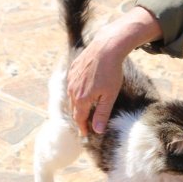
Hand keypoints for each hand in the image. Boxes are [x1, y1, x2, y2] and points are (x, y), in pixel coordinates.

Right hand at [67, 7, 162, 134]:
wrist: (106, 48)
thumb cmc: (111, 72)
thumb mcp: (110, 96)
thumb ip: (102, 114)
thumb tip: (97, 130)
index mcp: (81, 99)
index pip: (79, 119)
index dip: (82, 128)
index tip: (86, 134)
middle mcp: (72, 89)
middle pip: (74, 108)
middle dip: (79, 117)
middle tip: (85, 124)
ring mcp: (71, 78)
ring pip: (72, 96)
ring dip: (77, 104)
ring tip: (84, 109)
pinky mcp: (73, 68)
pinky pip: (72, 84)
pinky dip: (76, 91)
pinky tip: (83, 91)